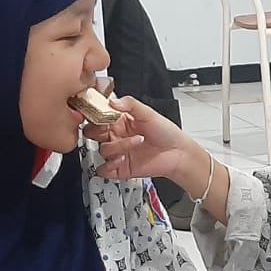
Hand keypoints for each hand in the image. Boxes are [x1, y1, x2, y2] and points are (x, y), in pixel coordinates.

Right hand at [89, 96, 206, 192]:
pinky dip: (109, 165)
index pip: (97, 117)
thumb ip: (130, 104)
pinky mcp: (119, 168)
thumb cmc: (166, 132)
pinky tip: (122, 158)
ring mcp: (117, 152)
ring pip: (102, 150)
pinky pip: (103, 169)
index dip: (95, 116)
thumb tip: (112, 101)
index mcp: (119, 121)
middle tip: (109, 130)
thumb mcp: (148, 112)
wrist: (177, 153)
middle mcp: (116, 136)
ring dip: (117, 146)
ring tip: (136, 141)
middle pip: (93, 134)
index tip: (100, 115)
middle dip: (97, 132)